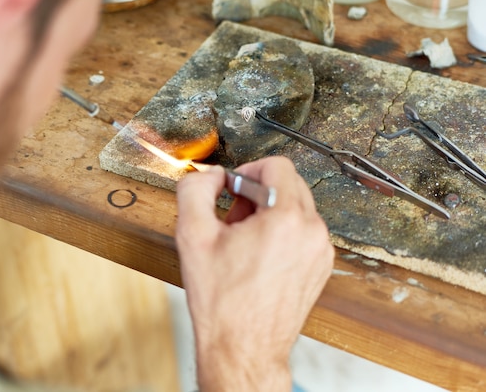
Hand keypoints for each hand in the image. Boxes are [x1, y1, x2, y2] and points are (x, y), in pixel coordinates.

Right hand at [176, 156, 333, 391]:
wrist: (243, 348)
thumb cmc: (223, 302)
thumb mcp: (192, 236)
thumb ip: (196, 190)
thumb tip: (210, 175)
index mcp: (286, 219)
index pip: (277, 165)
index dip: (248, 170)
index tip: (233, 189)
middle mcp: (312, 231)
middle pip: (288, 184)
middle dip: (257, 193)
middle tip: (233, 218)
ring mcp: (320, 251)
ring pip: (296, 207)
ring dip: (269, 213)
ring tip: (243, 241)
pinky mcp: (320, 266)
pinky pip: (303, 231)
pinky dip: (281, 232)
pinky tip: (257, 256)